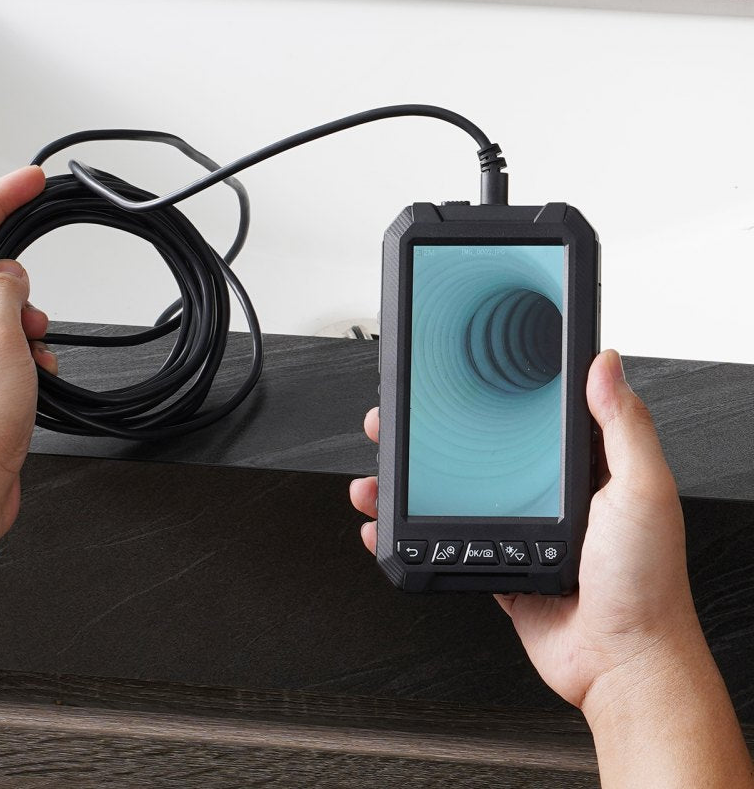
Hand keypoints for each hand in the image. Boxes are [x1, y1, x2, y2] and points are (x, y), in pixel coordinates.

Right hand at [349, 349, 703, 711]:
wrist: (623, 663)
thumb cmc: (645, 582)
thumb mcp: (643, 490)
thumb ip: (625, 425)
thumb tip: (605, 362)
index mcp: (582, 465)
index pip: (526, 411)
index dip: (486, 388)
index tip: (452, 373)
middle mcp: (546, 491)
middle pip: (475, 446)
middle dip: (428, 431)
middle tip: (397, 419)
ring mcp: (518, 527)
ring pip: (452, 490)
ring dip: (407, 481)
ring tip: (378, 474)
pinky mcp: (498, 561)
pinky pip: (445, 539)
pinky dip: (410, 533)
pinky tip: (385, 524)